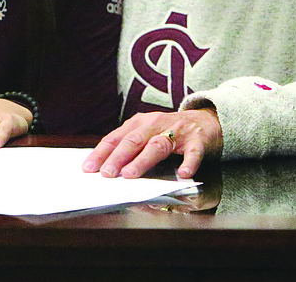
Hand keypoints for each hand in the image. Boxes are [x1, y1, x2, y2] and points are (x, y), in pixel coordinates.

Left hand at [81, 108, 222, 178]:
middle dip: (118, 157)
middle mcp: (156, 124)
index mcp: (139, 123)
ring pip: (157, 146)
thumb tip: (106, 167)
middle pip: (133, 141)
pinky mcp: (198, 139)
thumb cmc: (170, 131)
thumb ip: (130, 146)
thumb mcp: (147, 133)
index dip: (101, 152)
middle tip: (107, 173)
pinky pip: (193, 152)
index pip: (116, 138)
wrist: (206, 120)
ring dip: (142, 161)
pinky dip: (188, 163)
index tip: (89, 168)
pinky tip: (182, 174)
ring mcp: (177, 131)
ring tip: (130, 175)